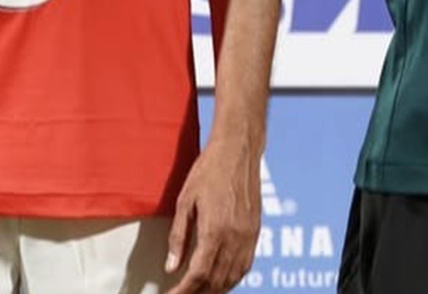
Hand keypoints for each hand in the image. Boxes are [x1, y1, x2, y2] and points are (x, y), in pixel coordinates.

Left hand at [165, 135, 261, 293]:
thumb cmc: (209, 170)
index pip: (199, 275)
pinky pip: (245, 265)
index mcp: (215, 230)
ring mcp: (248, 235)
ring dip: (215, 290)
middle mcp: (235, 236)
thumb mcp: (185, 201)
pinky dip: (232, 279)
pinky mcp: (256, 230)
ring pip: (233, 277)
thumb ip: (178, 237)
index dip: (183, 292)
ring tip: (198, 292)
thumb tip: (171, 267)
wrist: (238, 149)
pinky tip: (221, 281)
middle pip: (216, 281)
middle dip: (197, 293)